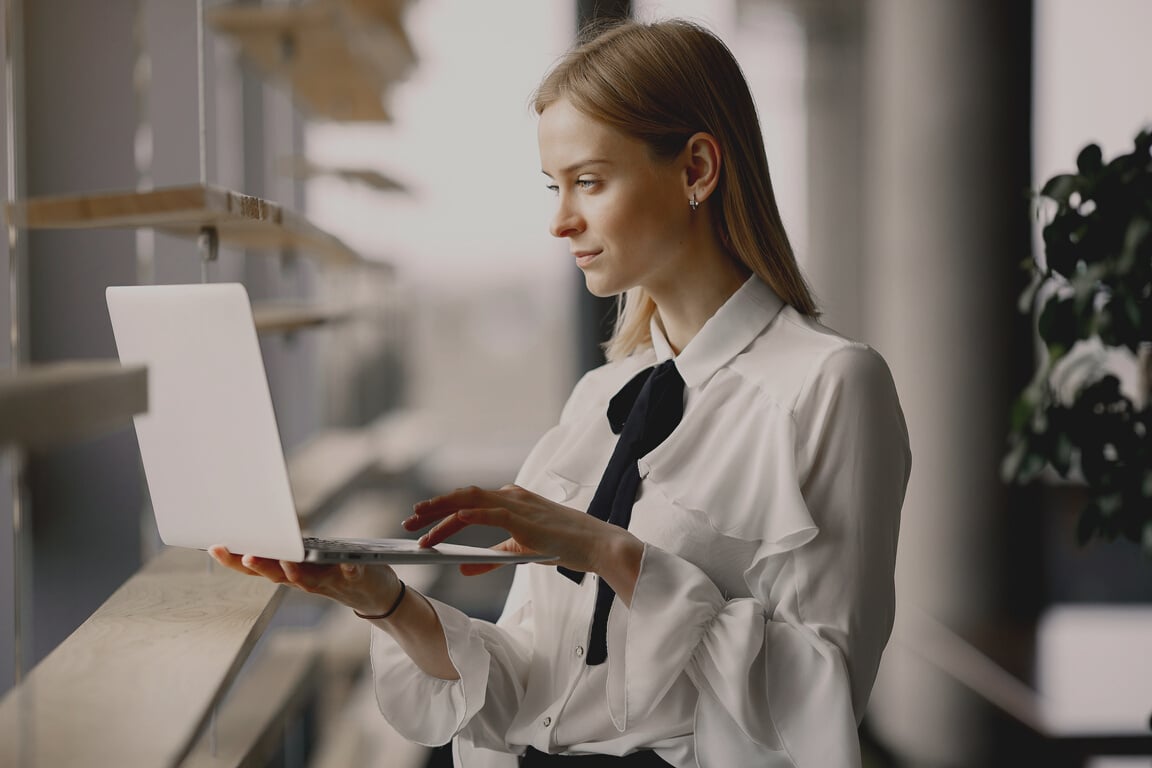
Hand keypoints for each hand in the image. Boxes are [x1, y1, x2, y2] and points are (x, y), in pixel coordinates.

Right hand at [208, 545, 402, 615]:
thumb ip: (284, 547)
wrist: (374, 594)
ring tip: (286, 560)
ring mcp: (329, 581)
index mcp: (290, 572)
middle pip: (276, 575)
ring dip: (295, 571)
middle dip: (259, 565)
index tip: (214, 546)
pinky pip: (351, 572)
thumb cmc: (335, 570)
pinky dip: (348, 567)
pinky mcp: (355, 577)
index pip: (256, 567)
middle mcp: (305, 580)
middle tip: (244, 554)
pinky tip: (347, 562)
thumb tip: (257, 522)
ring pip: (307, 579)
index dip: (234, 560)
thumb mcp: (305, 559)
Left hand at [404, 485, 641, 584]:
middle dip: (433, 507)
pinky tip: (446, 526)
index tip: (421, 518)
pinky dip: (462, 519)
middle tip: (408, 520)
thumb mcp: (522, 551)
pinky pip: (485, 515)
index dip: (443, 507)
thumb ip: (493, 558)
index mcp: (513, 500)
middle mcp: (511, 496)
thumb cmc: (566, 546)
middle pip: (463, 496)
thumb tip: (464, 567)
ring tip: (418, 527)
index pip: (470, 499)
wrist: (598, 545)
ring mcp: (517, 505)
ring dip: (440, 513)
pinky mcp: (522, 518)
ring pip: (469, 502)